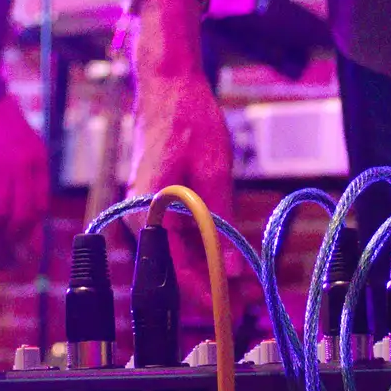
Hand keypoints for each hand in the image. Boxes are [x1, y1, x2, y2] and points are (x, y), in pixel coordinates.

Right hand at [0, 94, 48, 260]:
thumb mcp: (24, 145)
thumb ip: (28, 174)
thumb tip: (27, 209)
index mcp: (37, 161)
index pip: (40, 204)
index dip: (31, 224)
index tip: (23, 234)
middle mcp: (23, 167)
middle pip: (23, 213)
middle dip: (14, 234)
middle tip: (5, 241)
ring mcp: (1, 169)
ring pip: (2, 213)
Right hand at [126, 0, 257, 331]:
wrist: (167, 84)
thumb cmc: (187, 118)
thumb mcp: (214, 171)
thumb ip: (220, 221)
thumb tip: (230, 269)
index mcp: (147, 212)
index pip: (174, 269)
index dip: (206, 293)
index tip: (232, 307)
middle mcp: (141, 218)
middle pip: (177, 266)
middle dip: (214, 284)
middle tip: (250, 299)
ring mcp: (148, 211)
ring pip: (182, 252)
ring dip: (212, 266)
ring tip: (248, 281)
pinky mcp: (158, 204)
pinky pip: (181, 234)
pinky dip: (206, 245)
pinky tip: (230, 254)